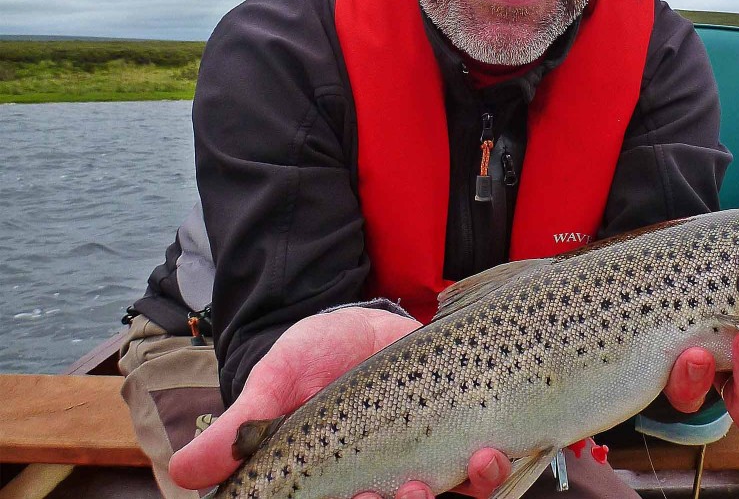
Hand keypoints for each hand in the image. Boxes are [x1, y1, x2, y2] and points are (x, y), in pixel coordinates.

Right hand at [168, 308, 510, 497]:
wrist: (361, 320)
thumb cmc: (313, 357)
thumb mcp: (274, 384)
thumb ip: (243, 428)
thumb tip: (182, 473)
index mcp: (339, 482)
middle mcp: (386, 482)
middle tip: (407, 491)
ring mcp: (429, 462)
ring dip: (464, 492)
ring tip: (468, 464)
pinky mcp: (465, 434)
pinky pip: (485, 470)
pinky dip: (493, 469)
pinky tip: (491, 451)